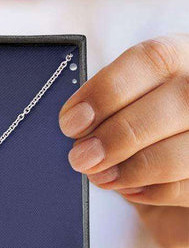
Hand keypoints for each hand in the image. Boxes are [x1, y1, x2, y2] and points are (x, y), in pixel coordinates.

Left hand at [59, 35, 188, 247]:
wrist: (172, 142)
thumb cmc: (142, 115)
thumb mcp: (128, 95)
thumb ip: (108, 104)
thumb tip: (77, 125)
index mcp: (180, 57)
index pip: (151, 60)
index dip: (105, 93)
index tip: (71, 123)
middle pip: (176, 103)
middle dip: (117, 137)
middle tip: (80, 158)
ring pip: (181, 152)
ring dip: (131, 170)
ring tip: (99, 176)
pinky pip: (186, 187)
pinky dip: (150, 190)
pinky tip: (128, 188)